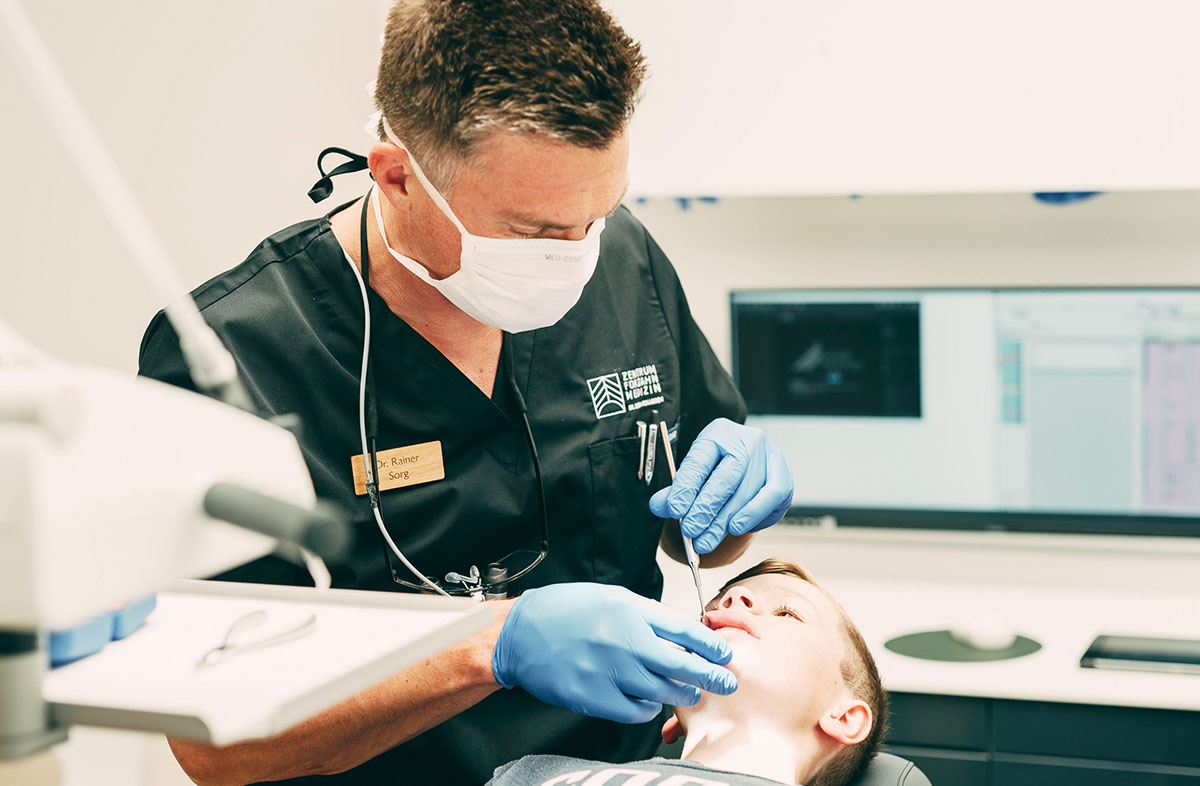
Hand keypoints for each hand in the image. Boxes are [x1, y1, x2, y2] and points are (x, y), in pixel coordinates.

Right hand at [492, 583, 736, 723]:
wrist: (519, 634)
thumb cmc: (566, 612)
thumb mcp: (610, 598)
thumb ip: (646, 616)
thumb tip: (684, 637)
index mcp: (627, 608)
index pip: (682, 629)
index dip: (710, 645)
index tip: (725, 655)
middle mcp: (619, 639)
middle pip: (680, 665)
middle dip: (709, 677)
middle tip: (725, 683)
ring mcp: (605, 670)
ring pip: (661, 692)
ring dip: (681, 695)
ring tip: (688, 694)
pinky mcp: (590, 697)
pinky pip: (634, 711)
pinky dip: (648, 709)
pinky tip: (650, 702)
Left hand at [650, 418, 793, 552]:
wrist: (748, 465)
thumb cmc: (718, 470)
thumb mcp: (694, 475)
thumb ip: (677, 490)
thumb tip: (658, 506)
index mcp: (718, 434)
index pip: (700, 460)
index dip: (686, 486)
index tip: (674, 510)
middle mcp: (747, 440)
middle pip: (726, 477)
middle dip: (705, 509)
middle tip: (690, 532)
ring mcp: (769, 456)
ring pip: (746, 492)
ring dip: (724, 521)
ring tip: (705, 541)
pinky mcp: (783, 476)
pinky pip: (770, 497)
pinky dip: (752, 515)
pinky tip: (735, 529)